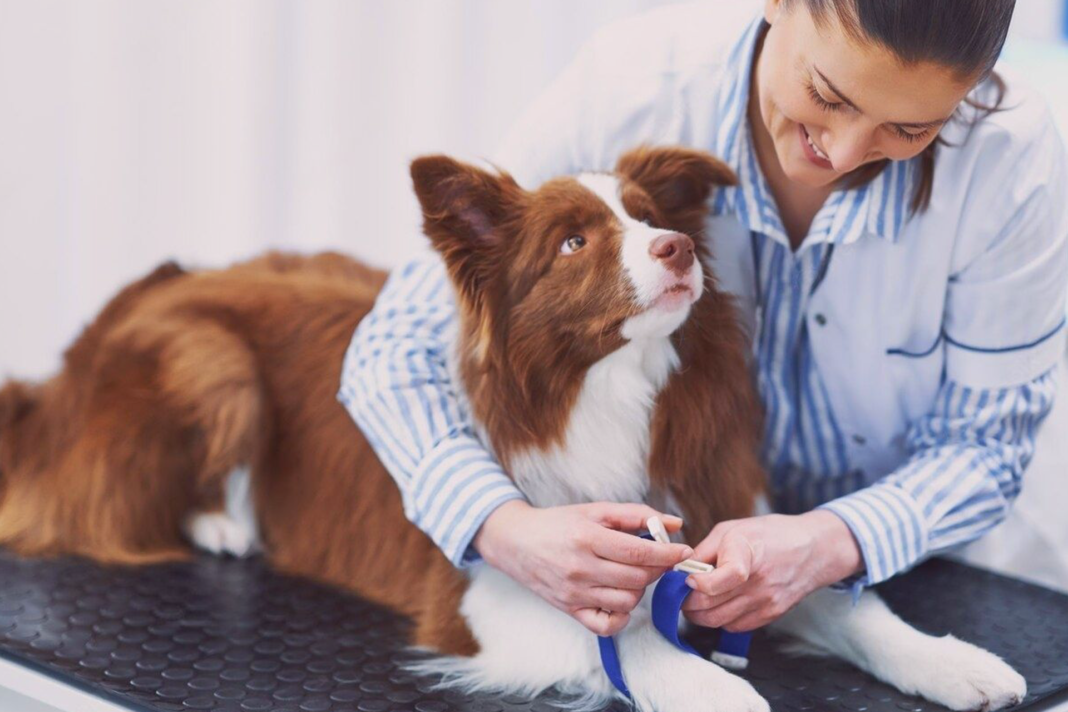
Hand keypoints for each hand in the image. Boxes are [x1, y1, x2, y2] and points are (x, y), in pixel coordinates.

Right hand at [473, 500, 694, 635]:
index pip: (638, 552)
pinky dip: (622, 615)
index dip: (667, 553)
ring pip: (627, 601)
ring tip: (634, 574)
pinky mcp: (570, 610)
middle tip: (658, 559)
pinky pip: (607, 625)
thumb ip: (636, 514)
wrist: (516, 543)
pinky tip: (620, 597)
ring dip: (640, 589)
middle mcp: (580, 568)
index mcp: (586, 537)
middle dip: (657, 569)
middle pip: (637, 579)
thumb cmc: (558, 523)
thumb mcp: (595, 510)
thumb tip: (674, 523)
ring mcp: (574, 593)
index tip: (682, 551)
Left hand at [682, 510, 862, 631]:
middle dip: (686, 602)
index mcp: (748, 552)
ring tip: (695, 598)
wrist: (812, 550)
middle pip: (711, 605)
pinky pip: (734, 626)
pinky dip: (719, 619)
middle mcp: (759, 581)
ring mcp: (766, 601)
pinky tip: (718, 604)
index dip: (699, 583)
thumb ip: (704, 551)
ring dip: (699, 614)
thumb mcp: (732, 529)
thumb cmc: (769, 535)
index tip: (688, 578)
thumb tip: (679, 570)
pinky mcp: (771, 615)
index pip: (725, 578)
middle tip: (680, 592)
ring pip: (718, 621)